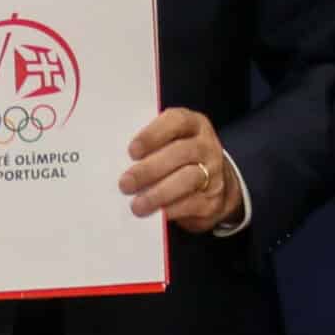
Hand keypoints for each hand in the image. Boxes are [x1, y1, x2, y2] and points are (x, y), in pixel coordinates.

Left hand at [119, 108, 244, 233]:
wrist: (215, 184)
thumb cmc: (179, 159)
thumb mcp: (170, 143)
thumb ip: (151, 146)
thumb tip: (118, 160)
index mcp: (194, 125)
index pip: (177, 121)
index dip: (153, 135)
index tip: (132, 151)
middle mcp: (207, 146)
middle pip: (181, 152)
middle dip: (150, 169)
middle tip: (126, 184)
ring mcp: (213, 172)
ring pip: (188, 179)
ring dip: (159, 193)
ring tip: (137, 205)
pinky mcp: (212, 199)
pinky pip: (192, 203)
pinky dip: (171, 209)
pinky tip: (154, 213)